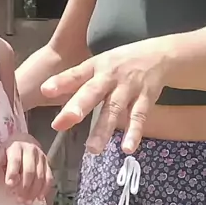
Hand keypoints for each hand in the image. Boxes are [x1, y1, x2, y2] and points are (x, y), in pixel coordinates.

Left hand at [0, 133, 53, 203]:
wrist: (26, 139)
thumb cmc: (11, 149)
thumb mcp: (1, 152)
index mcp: (16, 147)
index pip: (15, 161)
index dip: (12, 173)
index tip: (9, 185)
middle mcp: (31, 151)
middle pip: (30, 170)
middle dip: (24, 186)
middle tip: (19, 199)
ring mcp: (41, 157)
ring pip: (40, 176)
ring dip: (34, 191)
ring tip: (27, 202)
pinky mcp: (47, 163)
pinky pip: (49, 177)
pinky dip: (45, 188)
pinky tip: (39, 197)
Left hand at [40, 42, 168, 154]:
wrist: (159, 55)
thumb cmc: (120, 63)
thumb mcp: (98, 64)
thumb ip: (75, 80)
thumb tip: (45, 93)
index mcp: (95, 66)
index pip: (76, 74)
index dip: (61, 81)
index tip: (45, 91)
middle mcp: (110, 76)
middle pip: (93, 91)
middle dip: (78, 106)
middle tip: (63, 122)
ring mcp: (129, 88)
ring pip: (114, 109)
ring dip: (103, 129)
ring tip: (92, 149)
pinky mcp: (145, 99)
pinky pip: (139, 117)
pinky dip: (134, 133)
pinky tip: (127, 149)